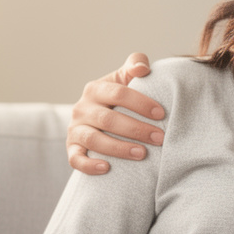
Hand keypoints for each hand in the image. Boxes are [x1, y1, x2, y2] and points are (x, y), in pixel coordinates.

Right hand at [67, 52, 164, 174]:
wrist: (99, 116)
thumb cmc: (119, 97)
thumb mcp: (125, 78)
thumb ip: (135, 65)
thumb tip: (142, 69)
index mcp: (95, 89)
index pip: (118, 94)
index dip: (140, 103)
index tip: (161, 114)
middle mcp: (81, 108)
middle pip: (108, 119)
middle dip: (136, 129)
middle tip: (160, 138)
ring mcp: (75, 129)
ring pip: (94, 140)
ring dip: (119, 148)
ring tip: (142, 154)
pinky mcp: (72, 148)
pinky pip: (75, 159)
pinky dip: (89, 165)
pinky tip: (107, 168)